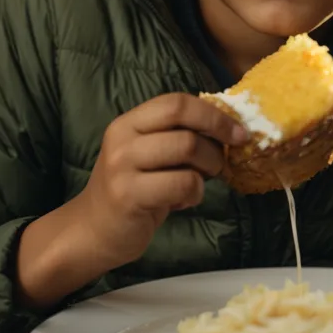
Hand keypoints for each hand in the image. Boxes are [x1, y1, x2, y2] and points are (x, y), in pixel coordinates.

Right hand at [77, 93, 248, 270]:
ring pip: (187, 149)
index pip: (176, 102)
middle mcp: (122, 138)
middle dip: (216, 140)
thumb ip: (177, 137)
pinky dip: (195, 193)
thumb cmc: (132, 190)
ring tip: (200, 182)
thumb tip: (229, 129)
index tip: (238, 131)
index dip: (212, 114)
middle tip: (222, 161)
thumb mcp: (150, 154)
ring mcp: (122, 166)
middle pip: (184, 123)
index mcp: (129, 122)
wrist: (94, 231)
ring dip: (208, 167)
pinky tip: (183, 201)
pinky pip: (182, 183)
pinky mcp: (128, 195)